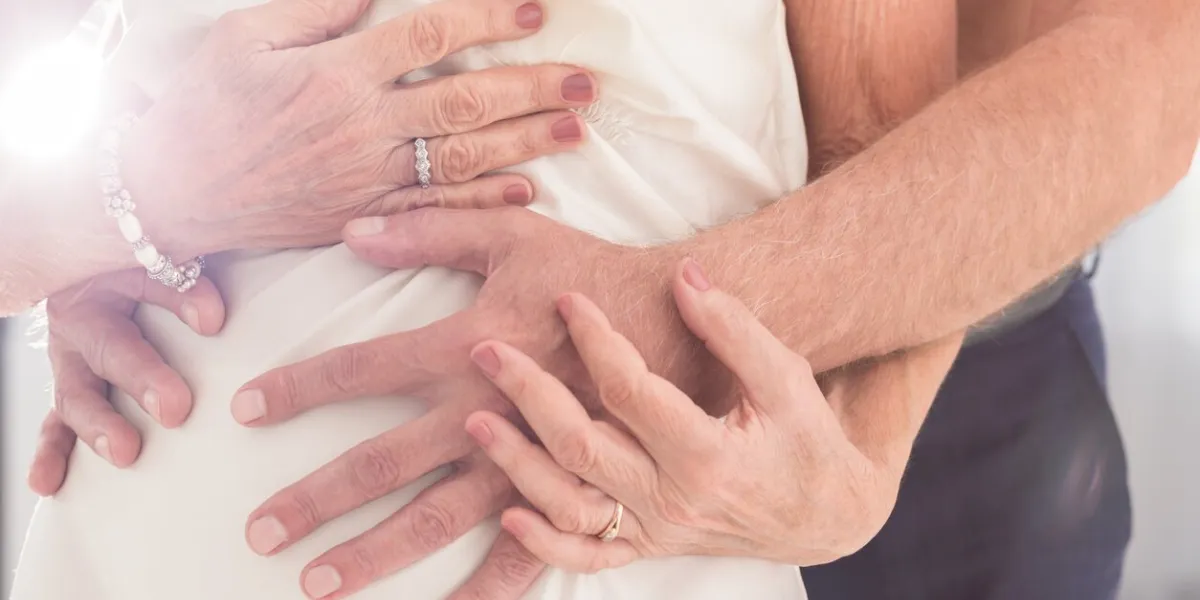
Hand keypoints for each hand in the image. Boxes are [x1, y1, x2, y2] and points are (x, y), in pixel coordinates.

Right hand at [27, 269, 225, 495]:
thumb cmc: (147, 270)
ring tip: (124, 451)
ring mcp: (71, 363)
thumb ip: (187, 284)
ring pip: (77, 395)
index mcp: (109, 281)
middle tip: (176, 408)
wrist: (101, 275)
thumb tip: (211, 317)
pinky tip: (47, 482)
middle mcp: (81, 324)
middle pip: (109, 351)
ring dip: (98, 425)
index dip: (180, 300)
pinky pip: (55, 426)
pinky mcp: (71, 393)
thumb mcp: (165, 264)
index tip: (213, 320)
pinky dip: (52, 454)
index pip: (151, 285)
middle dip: (141, 378)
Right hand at [121, 0, 595, 258]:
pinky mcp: (363, 217)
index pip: (429, 35)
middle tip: (585, 83)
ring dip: (524, 144)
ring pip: (461, 158)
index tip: (535, 11)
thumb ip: (317, 14)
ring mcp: (366, 177)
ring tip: (574, 131)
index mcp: (336, 71)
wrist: (169, 195)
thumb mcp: (244, 37)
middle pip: (464, 101)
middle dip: (531, 88)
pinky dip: (481, 204)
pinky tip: (525, 191)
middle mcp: (361, 126)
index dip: (487, 19)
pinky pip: (434, 211)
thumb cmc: (201, 108)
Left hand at [232, 208, 702, 598]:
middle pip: (381, 463)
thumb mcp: (510, 236)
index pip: (360, 370)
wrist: (677, 321)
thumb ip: (430, 230)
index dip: (298, 388)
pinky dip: (484, 588)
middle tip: (260, 532)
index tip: (244, 408)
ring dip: (373, 553)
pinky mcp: (565, 487)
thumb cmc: (590, 274)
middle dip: (315, 499)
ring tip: (317, 585)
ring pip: (435, 519)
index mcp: (464, 347)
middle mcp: (482, 412)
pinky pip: (523, 550)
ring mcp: (523, 459)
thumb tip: (352, 231)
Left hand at [466, 266, 957, 569]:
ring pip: (569, 504)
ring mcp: (656, 531)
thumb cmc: (805, 439)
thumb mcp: (785, 378)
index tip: (569, 298)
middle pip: (581, 447)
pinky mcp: (647, 548)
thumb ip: (734, 329)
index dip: (595, 340)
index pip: (630, 391)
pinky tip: (508, 517)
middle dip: (529, 395)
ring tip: (476, 420)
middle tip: (488, 351)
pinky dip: (544, 546)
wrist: (826, 515)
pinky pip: (587, 558)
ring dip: (516, 465)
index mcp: (708, 456)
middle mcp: (674, 501)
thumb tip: (685, 276)